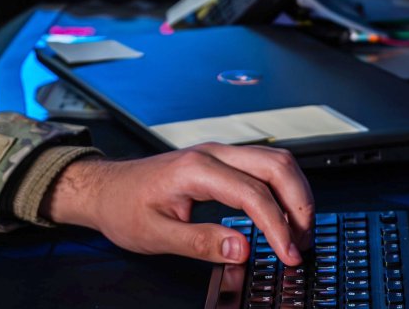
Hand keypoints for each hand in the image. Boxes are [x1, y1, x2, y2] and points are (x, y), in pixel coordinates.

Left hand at [46, 146, 315, 264]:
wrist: (105, 189)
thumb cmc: (124, 207)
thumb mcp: (156, 235)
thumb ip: (200, 243)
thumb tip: (242, 249)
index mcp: (196, 169)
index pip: (253, 194)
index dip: (277, 227)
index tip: (288, 254)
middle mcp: (212, 153)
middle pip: (276, 165)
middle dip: (299, 204)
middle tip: (303, 241)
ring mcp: (218, 153)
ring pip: (275, 161)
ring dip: (296, 193)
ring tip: (299, 231)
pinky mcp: (221, 161)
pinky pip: (264, 166)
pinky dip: (283, 189)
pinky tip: (284, 213)